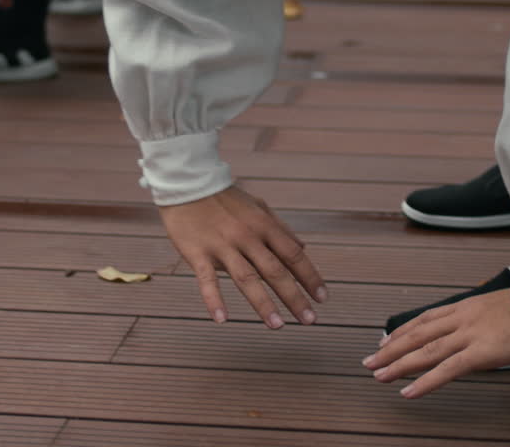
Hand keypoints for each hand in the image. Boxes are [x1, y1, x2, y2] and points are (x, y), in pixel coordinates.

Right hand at [160, 186, 326, 328]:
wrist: (187, 182)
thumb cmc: (225, 198)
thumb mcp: (258, 206)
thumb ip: (281, 228)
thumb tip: (303, 247)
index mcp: (264, 225)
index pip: (293, 255)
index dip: (310, 277)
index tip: (322, 297)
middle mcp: (246, 236)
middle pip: (275, 271)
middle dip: (294, 297)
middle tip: (309, 320)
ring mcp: (222, 245)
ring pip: (246, 278)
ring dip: (263, 304)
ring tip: (277, 326)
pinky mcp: (197, 253)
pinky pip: (207, 280)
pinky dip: (214, 299)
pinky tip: (222, 319)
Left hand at [362, 288, 509, 398]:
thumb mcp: (498, 308)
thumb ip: (479, 319)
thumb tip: (473, 333)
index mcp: (464, 307)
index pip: (424, 319)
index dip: (402, 331)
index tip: (385, 341)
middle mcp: (460, 319)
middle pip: (417, 334)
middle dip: (391, 349)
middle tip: (370, 362)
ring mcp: (469, 335)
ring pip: (425, 351)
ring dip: (398, 364)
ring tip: (378, 375)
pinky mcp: (481, 352)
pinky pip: (447, 369)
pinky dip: (425, 381)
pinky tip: (409, 391)